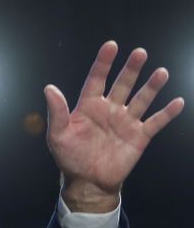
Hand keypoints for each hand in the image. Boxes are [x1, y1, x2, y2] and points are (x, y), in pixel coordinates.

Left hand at [45, 41, 183, 211]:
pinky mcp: (139, 136)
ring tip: (161, 73)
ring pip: (142, 99)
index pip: (96, 80)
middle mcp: (109, 110)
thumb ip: (57, 112)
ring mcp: (126, 122)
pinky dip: (167, 112)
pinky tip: (178, 101)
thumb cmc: (69, 157)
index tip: (111, 46)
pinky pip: (156, 122)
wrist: (87, 182)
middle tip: (140, 53)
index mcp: (89, 107)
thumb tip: (49, 88)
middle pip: (122, 84)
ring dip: (152, 86)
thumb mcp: (58, 135)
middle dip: (131, 69)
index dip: (103, 63)